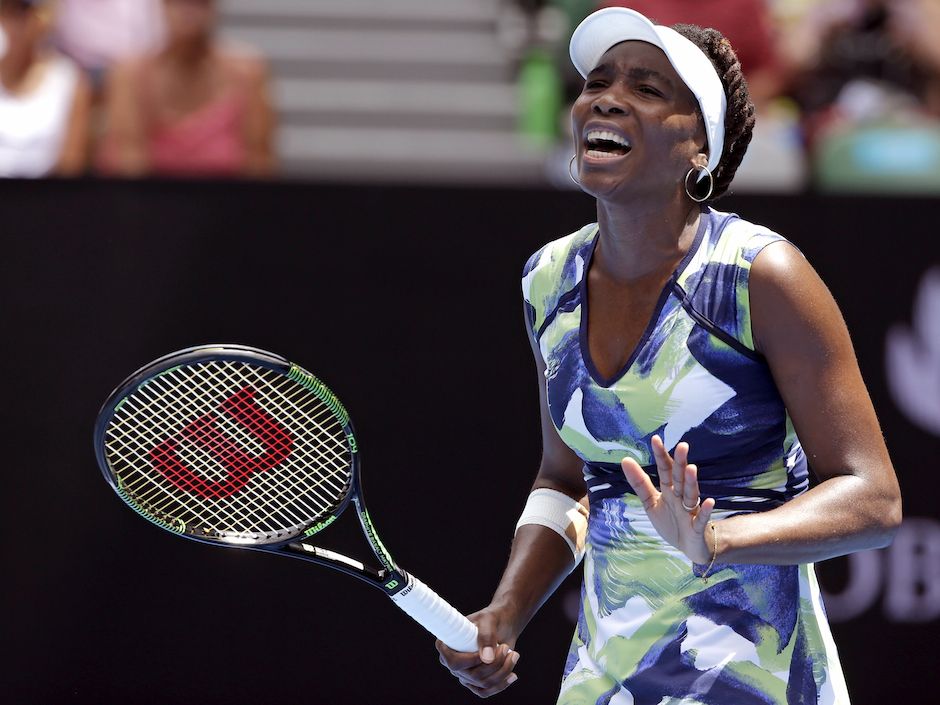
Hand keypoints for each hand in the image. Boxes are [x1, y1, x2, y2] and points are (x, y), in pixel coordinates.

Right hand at [436, 605, 520, 697]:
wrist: (503, 625)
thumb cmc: (491, 619)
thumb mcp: (489, 621)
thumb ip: (486, 636)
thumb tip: (487, 659)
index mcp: (448, 645)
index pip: (452, 661)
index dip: (470, 660)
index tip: (488, 650)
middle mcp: (454, 663)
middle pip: (473, 675)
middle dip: (495, 663)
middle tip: (505, 647)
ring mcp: (465, 674)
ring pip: (483, 683)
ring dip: (503, 670)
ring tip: (513, 655)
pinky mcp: (476, 682)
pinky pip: (486, 691)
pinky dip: (501, 684)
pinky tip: (512, 675)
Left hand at [620, 435, 714, 562]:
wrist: (688, 547)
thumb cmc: (671, 521)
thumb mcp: (651, 502)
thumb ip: (640, 483)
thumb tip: (625, 459)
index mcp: (669, 490)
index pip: (665, 470)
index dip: (660, 456)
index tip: (655, 439)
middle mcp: (681, 497)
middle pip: (680, 478)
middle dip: (680, 464)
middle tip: (682, 446)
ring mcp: (691, 511)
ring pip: (691, 495)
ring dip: (692, 483)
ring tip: (692, 469)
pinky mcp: (698, 527)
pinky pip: (702, 518)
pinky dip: (706, 511)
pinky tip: (709, 501)